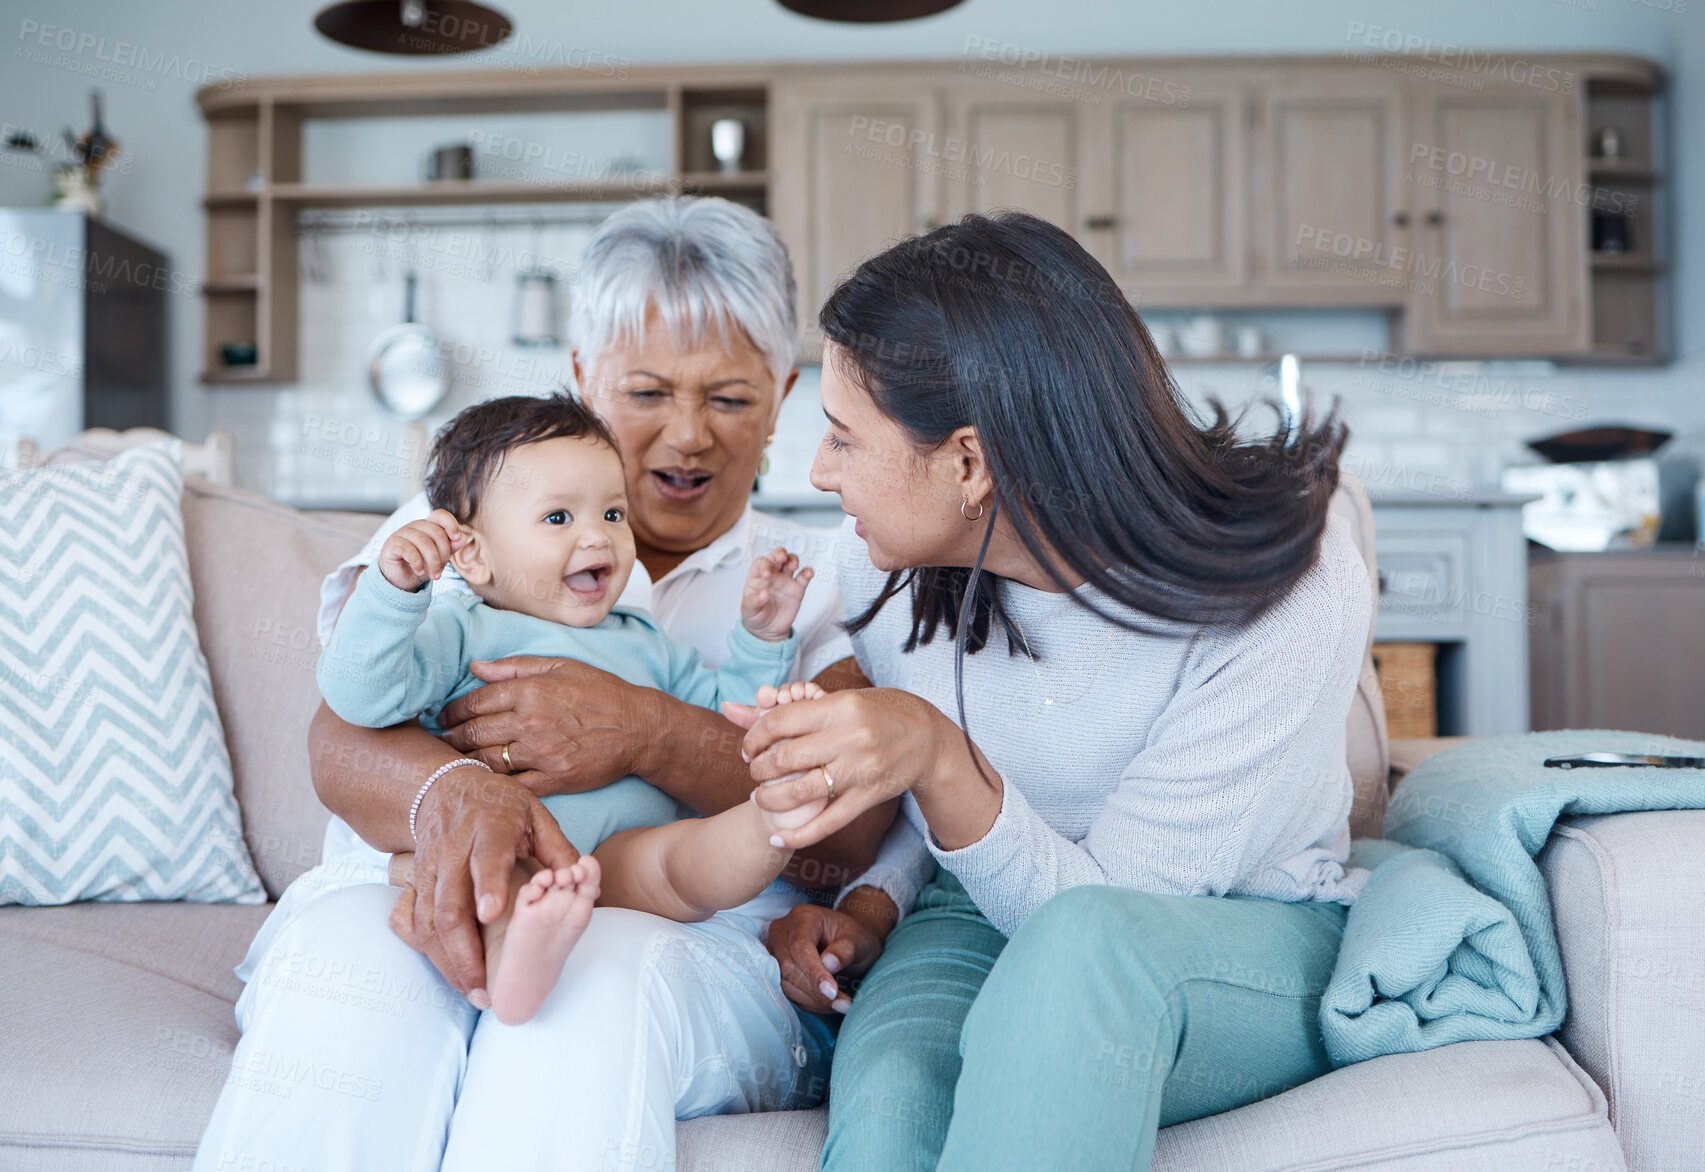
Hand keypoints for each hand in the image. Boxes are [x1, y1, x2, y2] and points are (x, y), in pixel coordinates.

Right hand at [378, 509, 466, 591]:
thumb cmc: (421, 565)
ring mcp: (402, 533)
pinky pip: (409, 550)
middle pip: (436, 532)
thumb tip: (465, 536)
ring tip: (434, 575)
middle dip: (443, 554)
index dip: (451, 523)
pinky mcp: (392, 544)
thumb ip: (451, 546)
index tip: (457, 537)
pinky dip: (418, 563)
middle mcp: (415, 526)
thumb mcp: (440, 558)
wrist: (399, 579)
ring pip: (424, 541)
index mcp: (428, 526)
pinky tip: (420, 572)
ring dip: (432, 561)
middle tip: (440, 570)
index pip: (440, 515)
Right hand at [386, 764, 578, 1004]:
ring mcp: (429, 868)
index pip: (487, 858)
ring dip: (447, 961)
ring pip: (428, 921)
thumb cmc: (501, 805)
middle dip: (465, 950)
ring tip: (472, 990)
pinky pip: (410, 921)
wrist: (447, 788)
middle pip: (449, 904)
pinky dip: (426, 950)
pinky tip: (446, 971)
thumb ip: (557, 849)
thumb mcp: (536, 815)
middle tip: (486, 986)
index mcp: (489, 828)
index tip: (492, 915)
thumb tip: (580, 880)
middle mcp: (453, 850)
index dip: (488, 885)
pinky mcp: (415, 882)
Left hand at [436, 656, 653, 795]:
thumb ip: (515, 667)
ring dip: (464, 762)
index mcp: (530, 691)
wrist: (638, 727)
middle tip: (440, 741)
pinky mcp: (554, 779)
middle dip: (450, 738)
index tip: (443, 717)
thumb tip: (476, 667)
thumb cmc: (601, 692)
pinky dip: (494, 785)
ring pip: (487, 761)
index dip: (452, 711)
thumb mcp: (561, 666)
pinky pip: (513, 785)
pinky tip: (483, 782)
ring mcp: (541, 753)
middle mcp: (530, 722)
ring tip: (453, 762)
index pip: (475, 702)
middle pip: (474, 733)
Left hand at [740, 686, 964, 849]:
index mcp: (839, 707)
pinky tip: (777, 837)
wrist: (928, 738)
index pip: (780, 721)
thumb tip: (728, 709)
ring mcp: (860, 770)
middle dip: (758, 770)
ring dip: (770, 800)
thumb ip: (785, 709)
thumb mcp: (837, 700)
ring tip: (761, 798)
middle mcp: (849, 738)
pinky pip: (828, 822)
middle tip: (755, 772)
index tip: (750, 746)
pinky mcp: (869, 797)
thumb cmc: (878, 712)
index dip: (755, 737)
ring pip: (801, 793)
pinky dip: (798, 834)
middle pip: (785, 758)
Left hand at [741, 545, 812, 640]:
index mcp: (757, 577)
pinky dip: (808, 572)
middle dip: (780, 553)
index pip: (760, 563)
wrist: (768, 629)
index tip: (767, 574)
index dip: (764, 564)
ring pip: (791, 561)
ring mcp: (785, 580)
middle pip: (777, 556)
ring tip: (793, 566)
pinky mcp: (797, 589)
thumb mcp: (749, 610)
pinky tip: (808, 573)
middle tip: (781, 559)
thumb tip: (764, 594)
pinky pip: (804, 576)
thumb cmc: (755, 615)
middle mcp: (772, 575)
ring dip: (793, 559)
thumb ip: (754, 602)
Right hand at [765, 902, 885, 1013]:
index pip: (799, 946)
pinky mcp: (776, 970)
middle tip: (843, 1003)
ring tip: (840, 1004)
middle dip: (815, 990)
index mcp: (803, 917)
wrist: (848, 942)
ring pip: (785, 983)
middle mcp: (782, 931)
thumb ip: (845, 950)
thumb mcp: (859, 941)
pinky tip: (828, 1003)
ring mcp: (775, 951)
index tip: (832, 992)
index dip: (814, 972)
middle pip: (788, 966)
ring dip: (813, 1000)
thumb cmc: (854, 938)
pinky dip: (809, 1003)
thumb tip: (828, 964)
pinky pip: (787, 992)